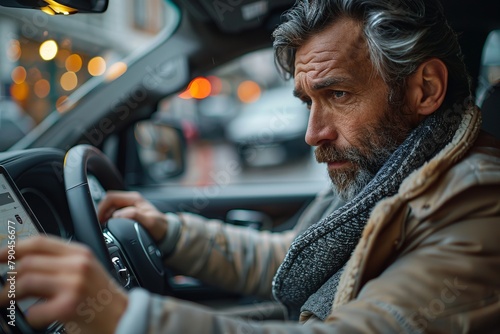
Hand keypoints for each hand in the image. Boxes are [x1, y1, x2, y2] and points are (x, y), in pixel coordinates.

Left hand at [0, 236, 127, 333]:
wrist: (124, 317)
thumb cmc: (103, 298)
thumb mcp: (86, 270)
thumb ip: (62, 262)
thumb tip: (24, 264)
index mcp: (80, 252)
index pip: (39, 242)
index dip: (13, 248)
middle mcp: (78, 264)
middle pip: (27, 262)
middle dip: (7, 278)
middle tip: (1, 290)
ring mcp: (74, 284)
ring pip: (26, 282)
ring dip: (8, 296)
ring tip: (6, 304)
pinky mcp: (70, 306)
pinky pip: (34, 310)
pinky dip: (30, 317)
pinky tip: (36, 317)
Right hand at [97, 190, 167, 241]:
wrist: (166, 233)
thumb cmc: (160, 226)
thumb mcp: (150, 221)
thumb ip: (135, 216)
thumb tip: (118, 215)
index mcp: (134, 199)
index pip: (111, 197)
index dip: (102, 208)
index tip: (98, 219)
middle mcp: (130, 201)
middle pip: (107, 202)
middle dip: (101, 213)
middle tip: (100, 225)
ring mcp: (128, 207)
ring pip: (109, 209)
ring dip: (104, 217)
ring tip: (104, 227)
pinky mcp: (126, 214)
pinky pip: (112, 215)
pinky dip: (108, 220)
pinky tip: (109, 228)